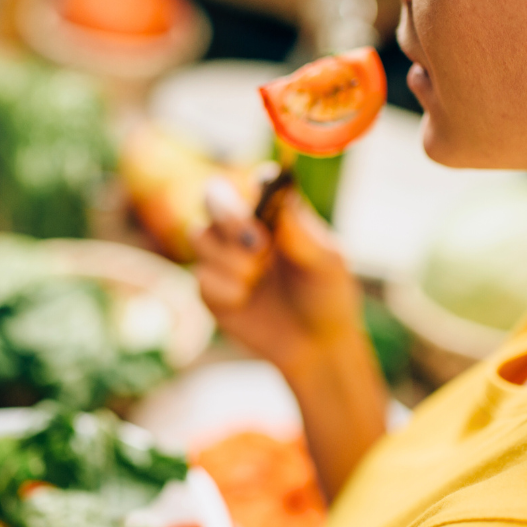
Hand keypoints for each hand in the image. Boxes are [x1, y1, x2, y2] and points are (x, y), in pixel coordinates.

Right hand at [192, 177, 362, 378]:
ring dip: (229, 258)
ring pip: (198, 235)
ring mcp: (222, 256)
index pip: (257, 180)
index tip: (265, 200)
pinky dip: (224, 288)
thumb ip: (301, 231)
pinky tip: (245, 300)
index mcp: (276, 211)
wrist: (315, 346)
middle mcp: (245, 226)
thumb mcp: (327, 264)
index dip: (255, 185)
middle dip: (228, 216)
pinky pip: (200, 276)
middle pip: (213, 195)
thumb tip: (279, 196)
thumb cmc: (328, 297)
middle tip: (258, 244)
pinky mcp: (210, 288)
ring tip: (257, 277)